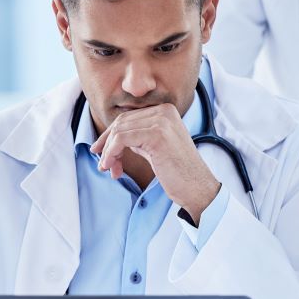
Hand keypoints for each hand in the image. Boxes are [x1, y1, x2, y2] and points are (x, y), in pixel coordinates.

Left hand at [90, 104, 221, 222]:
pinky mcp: (156, 135)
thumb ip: (139, 136)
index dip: (110, 136)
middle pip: (121, 122)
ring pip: (118, 130)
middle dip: (107, 144)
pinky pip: (121, 139)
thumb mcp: (155, 146)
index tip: (102, 152)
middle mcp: (164, 111)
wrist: (197, 187)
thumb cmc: (177, 172)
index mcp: (166, 111)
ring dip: (107, 152)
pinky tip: (113, 167)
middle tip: (104, 165)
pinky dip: (111, 153)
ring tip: (108, 169)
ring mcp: (161, 122)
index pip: (128, 117)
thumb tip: (111, 137)